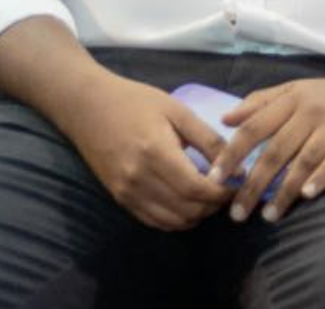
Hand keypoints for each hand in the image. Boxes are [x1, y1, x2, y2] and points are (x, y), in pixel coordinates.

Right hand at [56, 72, 229, 230]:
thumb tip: (236, 169)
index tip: (237, 183)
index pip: (196, 189)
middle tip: (227, 190)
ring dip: (196, 215)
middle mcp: (139, 179)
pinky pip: (153, 221)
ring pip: (172, 221)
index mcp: (156, 153)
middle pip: (187, 210)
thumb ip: (208, 140)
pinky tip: (188, 203)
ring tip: (209, 196)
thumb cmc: (136, 102)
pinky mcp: (119, 199)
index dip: (222, 193)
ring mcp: (126, 193)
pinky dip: (176, 219)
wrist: (87, 107)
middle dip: (213, 206)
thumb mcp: (178, 112)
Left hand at [212, 67, 324, 224]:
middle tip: (236, 213)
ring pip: (303, 159)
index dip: (232, 154)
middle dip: (252, 184)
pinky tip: (309, 195)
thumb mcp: (299, 88)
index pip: (254, 127)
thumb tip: (225, 119)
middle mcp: (312, 110)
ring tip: (268, 216)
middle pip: (275, 150)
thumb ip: (262, 102)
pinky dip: (323, 176)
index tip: (213, 179)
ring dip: (284, 189)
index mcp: (293, 98)